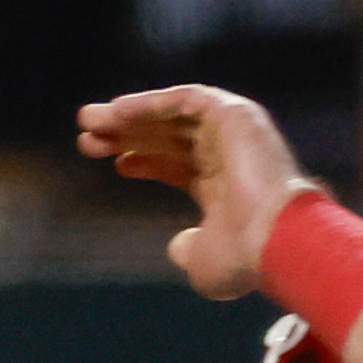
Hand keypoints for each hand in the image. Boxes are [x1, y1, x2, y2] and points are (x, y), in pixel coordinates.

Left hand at [74, 84, 309, 299]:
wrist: (276, 241)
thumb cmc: (244, 259)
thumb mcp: (204, 263)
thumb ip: (188, 250)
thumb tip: (177, 246)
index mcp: (225, 188)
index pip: (179, 164)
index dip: (144, 159)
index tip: (112, 161)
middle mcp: (231, 156)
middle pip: (170, 137)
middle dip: (127, 134)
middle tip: (86, 136)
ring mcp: (235, 133)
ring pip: (173, 115)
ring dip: (130, 115)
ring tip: (88, 120)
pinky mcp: (237, 114)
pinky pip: (186, 99)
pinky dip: (151, 102)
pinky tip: (117, 111)